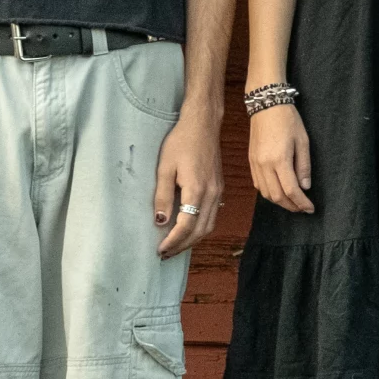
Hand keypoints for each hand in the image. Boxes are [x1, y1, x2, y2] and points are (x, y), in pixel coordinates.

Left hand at [155, 113, 222, 259]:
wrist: (203, 125)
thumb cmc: (181, 141)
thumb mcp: (165, 167)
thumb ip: (162, 195)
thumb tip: (160, 220)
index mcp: (197, 189)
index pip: (186, 225)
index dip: (173, 241)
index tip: (160, 250)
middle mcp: (212, 194)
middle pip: (200, 230)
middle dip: (182, 245)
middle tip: (165, 253)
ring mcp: (218, 192)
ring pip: (209, 226)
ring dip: (192, 239)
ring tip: (175, 245)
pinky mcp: (219, 189)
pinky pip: (212, 216)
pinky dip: (200, 229)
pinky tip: (188, 229)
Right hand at [248, 103, 313, 213]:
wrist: (266, 105)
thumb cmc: (288, 120)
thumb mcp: (303, 141)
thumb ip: (304, 166)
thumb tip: (305, 187)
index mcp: (279, 160)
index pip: (291, 190)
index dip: (301, 203)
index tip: (310, 208)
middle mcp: (264, 165)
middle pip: (277, 196)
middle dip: (291, 206)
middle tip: (303, 208)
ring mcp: (255, 164)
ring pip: (266, 193)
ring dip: (280, 202)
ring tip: (293, 202)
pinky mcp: (251, 161)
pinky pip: (258, 185)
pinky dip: (269, 193)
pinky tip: (279, 192)